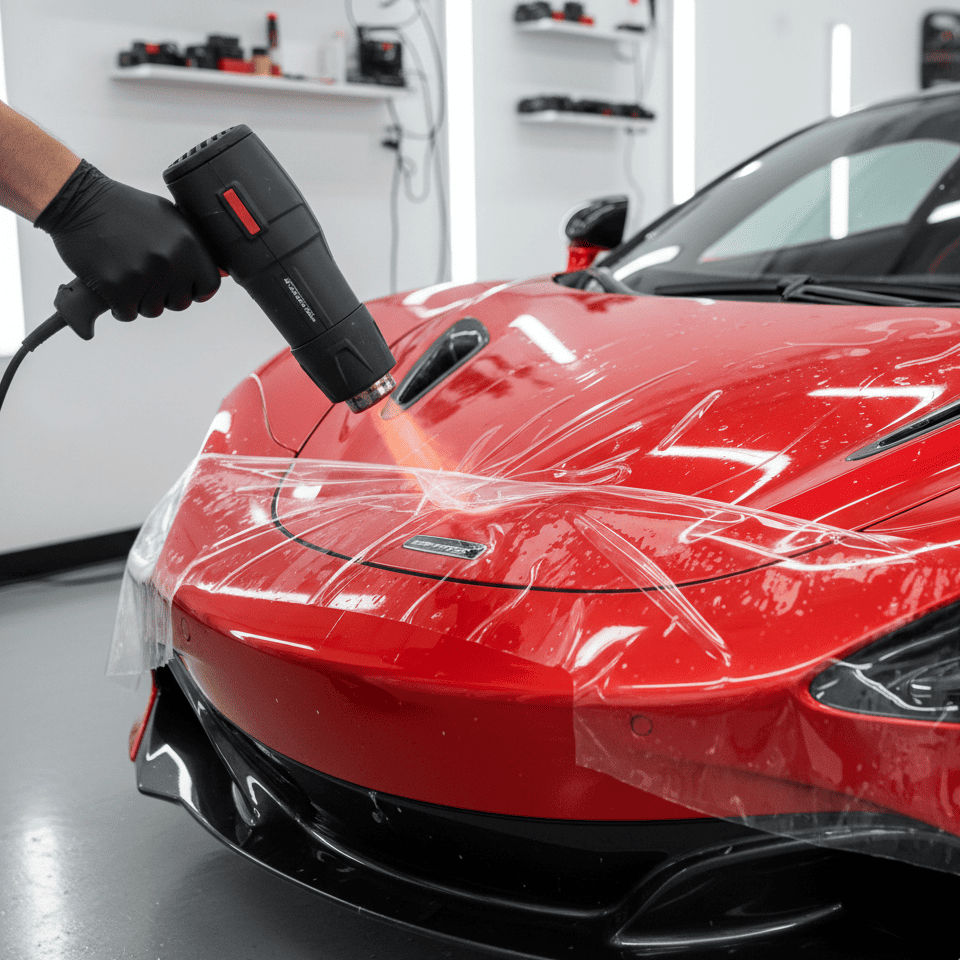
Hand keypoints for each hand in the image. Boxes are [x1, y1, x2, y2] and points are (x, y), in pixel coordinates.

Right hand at [34, 160, 220, 320]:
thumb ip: (192, 245)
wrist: (78, 202)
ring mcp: (143, 275)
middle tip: (146, 275)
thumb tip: (217, 269)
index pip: (209, 285)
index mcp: (188, 243)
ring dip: (140, 300)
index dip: (194, 288)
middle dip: (164, 294)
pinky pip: (127, 314)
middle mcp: (170, 261)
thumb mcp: (169, 217)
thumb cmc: (123, 208)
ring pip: (153, 310)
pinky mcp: (117, 288)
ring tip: (127, 274)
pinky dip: (119, 305)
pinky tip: (112, 284)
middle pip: (180, 302)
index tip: (181, 285)